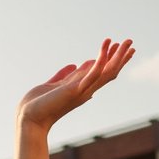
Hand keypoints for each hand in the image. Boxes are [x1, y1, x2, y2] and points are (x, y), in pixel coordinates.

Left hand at [16, 39, 134, 134]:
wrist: (28, 117)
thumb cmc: (36, 105)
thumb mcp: (50, 85)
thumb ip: (61, 76)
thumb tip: (72, 65)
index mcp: (79, 88)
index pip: (99, 72)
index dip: (108, 59)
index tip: (116, 47)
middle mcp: (84, 90)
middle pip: (108, 72)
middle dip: (119, 57)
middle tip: (130, 43)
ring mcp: (82, 90)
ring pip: (107, 71)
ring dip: (118, 55)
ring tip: (127, 41)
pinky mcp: (76, 89)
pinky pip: (94, 72)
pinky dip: (101, 58)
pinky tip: (106, 45)